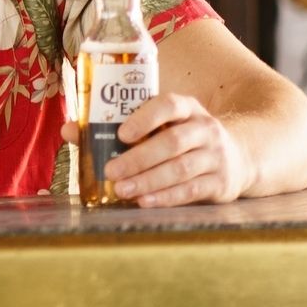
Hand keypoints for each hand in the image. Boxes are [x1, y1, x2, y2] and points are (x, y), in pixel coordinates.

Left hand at [58, 93, 257, 205]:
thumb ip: (115, 126)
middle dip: (139, 158)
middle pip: (172, 143)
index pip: (169, 105)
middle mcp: (205, 129)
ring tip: (122, 189)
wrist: (238, 158)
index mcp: (186, 108)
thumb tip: (68, 129)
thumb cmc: (181, 138)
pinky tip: (145, 201)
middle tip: (110, 171)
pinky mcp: (221, 183)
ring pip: (181, 169)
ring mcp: (216, 156)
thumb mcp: (159, 126)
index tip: (121, 133)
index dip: (145, 118)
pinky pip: (192, 190)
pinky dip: (167, 197)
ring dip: (149, 181)